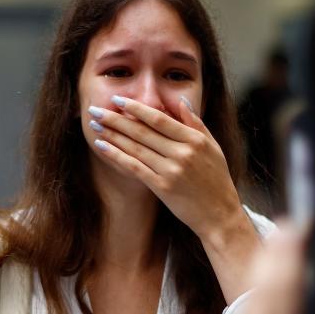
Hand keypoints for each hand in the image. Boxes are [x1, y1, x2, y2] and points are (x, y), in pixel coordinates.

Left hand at [90, 96, 261, 301]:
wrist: (220, 215)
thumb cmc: (217, 180)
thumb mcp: (213, 147)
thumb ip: (196, 123)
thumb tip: (181, 101)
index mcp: (194, 140)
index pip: (158, 118)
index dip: (135, 107)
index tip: (117, 99)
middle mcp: (182, 153)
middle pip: (142, 131)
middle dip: (116, 119)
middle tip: (95, 110)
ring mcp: (171, 171)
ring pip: (135, 148)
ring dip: (112, 135)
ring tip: (94, 125)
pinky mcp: (162, 187)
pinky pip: (134, 167)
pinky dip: (116, 155)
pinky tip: (102, 146)